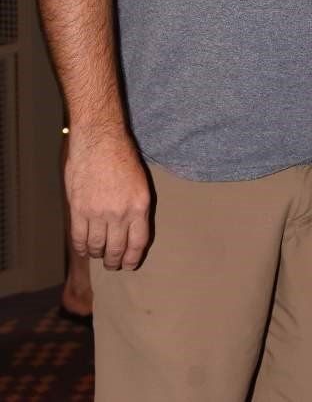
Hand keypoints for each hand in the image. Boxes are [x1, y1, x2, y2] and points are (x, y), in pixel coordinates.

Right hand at [66, 128, 150, 269]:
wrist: (99, 139)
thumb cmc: (121, 155)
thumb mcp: (139, 181)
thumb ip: (135, 206)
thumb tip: (130, 229)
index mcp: (140, 205)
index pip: (139, 242)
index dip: (133, 258)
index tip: (130, 264)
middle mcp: (120, 213)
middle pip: (117, 249)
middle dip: (115, 261)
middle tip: (113, 265)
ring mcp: (98, 213)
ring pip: (97, 246)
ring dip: (98, 254)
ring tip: (98, 255)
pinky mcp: (78, 210)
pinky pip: (79, 238)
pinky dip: (81, 248)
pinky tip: (84, 249)